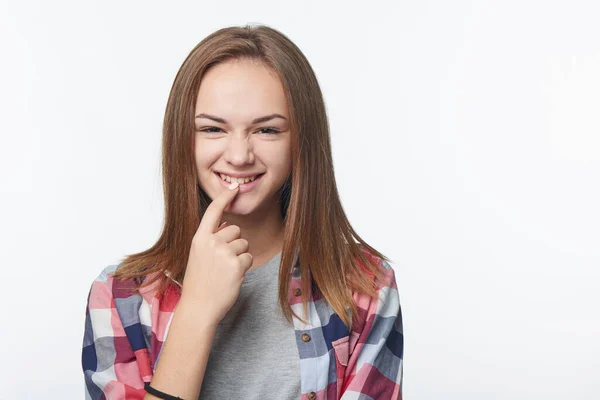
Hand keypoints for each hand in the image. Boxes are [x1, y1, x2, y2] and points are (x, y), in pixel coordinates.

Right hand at [180, 181, 252, 323]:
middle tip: (222, 262)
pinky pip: (249, 257)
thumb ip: (211, 239)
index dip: (224, 197)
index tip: (233, 187)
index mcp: (199, 238)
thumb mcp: (199, 256)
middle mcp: (211, 242)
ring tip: (226, 271)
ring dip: (240, 256)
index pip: (213, 212)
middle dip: (234, 243)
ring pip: (244, 244)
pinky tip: (232, 277)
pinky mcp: (237, 264)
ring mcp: (224, 253)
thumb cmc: (199, 283)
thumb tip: (228, 225)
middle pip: (235, 230)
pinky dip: (244, 267)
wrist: (199, 307)